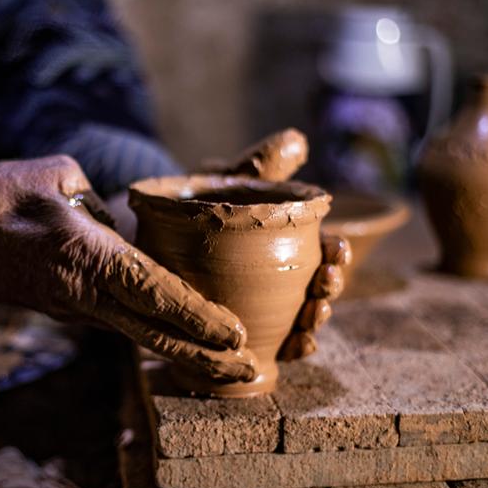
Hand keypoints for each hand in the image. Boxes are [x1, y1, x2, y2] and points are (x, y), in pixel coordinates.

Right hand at [0, 141, 256, 381]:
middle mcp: (79, 294)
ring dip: (181, 351)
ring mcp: (68, 309)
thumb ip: (105, 205)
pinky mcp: (60, 309)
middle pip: (152, 333)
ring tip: (225, 365)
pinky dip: (151, 333)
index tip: (234, 336)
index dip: (196, 315)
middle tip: (248, 375)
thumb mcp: (59, 174)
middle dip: (202, 357)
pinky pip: (114, 321)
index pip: (152, 291)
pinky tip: (176, 337)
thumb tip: (126, 231)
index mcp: (82, 256)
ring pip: (136, 333)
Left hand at [208, 127, 349, 359]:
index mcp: (286, 239)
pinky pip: (271, 343)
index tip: (336, 249)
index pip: (322, 248)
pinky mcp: (242, 328)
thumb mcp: (227, 182)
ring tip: (312, 318)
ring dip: (314, 320)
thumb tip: (295, 140)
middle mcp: (282, 275)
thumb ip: (260, 166)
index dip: (336, 252)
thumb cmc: (196, 206)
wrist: (151, 236)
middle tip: (325, 285)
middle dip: (329, 288)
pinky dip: (288, 348)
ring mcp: (265, 304)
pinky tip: (294, 347)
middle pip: (318, 286)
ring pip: (301, 317)